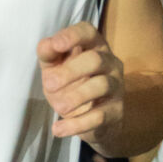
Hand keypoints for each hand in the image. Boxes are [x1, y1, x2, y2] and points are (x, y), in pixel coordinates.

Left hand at [37, 23, 123, 141]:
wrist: (93, 120)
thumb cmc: (72, 84)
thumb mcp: (55, 67)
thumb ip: (49, 54)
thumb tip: (47, 45)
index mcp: (94, 46)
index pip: (88, 32)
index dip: (73, 36)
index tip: (56, 45)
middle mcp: (110, 63)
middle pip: (95, 60)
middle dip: (70, 71)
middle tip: (49, 84)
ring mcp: (116, 87)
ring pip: (101, 85)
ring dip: (76, 96)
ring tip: (58, 107)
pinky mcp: (116, 112)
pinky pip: (99, 116)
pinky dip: (77, 124)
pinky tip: (59, 129)